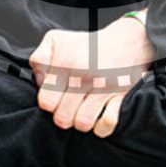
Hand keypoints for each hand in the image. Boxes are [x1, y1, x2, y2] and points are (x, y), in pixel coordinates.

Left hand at [29, 14, 153, 135]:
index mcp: (66, 64)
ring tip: (83, 110)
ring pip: (83, 123)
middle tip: (69, 106)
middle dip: (63, 115)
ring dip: (81, 121)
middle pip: (62, 118)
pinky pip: (108, 123)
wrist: (126, 41)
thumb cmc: (88, 45)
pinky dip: (101, 126)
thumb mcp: (57, 40)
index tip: (56, 97)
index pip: (46, 102)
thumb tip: (39, 82)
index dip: (49, 103)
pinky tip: (99, 116)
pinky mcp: (121, 96)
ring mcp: (104, 87)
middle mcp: (84, 76)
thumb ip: (39, 59)